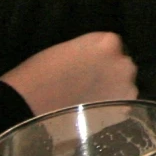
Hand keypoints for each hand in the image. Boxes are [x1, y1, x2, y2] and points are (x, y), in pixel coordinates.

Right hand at [1, 31, 136, 115]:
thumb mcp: (67, 50)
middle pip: (121, 66)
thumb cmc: (40, 74)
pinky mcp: (122, 111)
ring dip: (112, 92)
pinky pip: (120, 107)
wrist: (30, 107)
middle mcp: (123, 63)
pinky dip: (110, 110)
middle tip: (88, 85)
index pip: (111, 46)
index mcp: (107, 42)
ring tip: (89, 102)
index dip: (98, 57)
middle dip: (109, 73)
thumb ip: (88, 52)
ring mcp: (126, 89)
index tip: (86, 66)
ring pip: (123, 87)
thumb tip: (95, 62)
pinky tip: (91, 113)